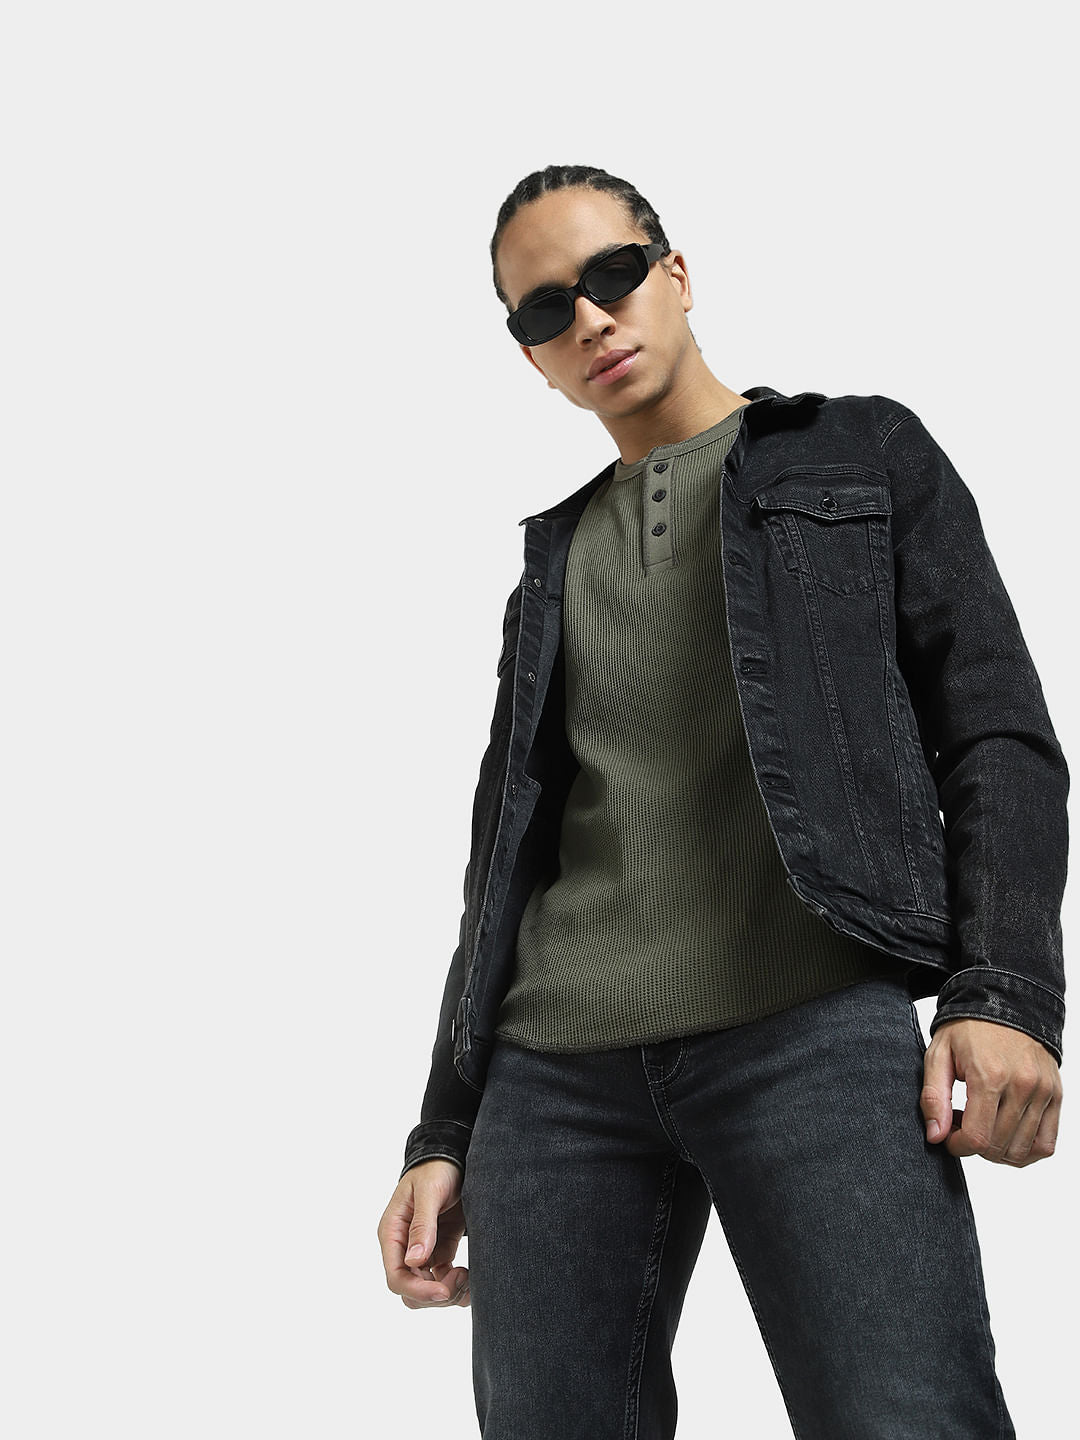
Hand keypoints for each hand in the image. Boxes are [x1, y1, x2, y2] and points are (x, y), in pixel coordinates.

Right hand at [378, 1159, 470, 1308]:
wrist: (454, 1156)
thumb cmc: (436, 1169)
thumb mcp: (429, 1192)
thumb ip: (422, 1224)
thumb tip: (414, 1260)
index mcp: (393, 1233)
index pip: (396, 1277)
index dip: (419, 1290)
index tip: (445, 1290)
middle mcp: (404, 1246)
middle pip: (411, 1291)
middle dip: (435, 1294)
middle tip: (462, 1278)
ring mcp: (422, 1250)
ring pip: (428, 1290)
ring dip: (449, 1293)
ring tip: (470, 1277)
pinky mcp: (440, 1249)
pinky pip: (443, 1279)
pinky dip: (457, 1286)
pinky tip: (472, 1280)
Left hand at [921, 1017, 1062, 1165]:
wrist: (1004, 1003)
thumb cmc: (968, 1028)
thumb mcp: (938, 1055)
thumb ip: (933, 1097)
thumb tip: (936, 1136)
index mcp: (990, 1075)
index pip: (978, 1138)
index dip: (958, 1147)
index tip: (949, 1136)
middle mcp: (1022, 1085)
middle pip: (999, 1147)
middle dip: (975, 1147)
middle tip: (962, 1125)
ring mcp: (1043, 1091)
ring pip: (1023, 1150)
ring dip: (998, 1150)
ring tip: (983, 1125)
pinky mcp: (1055, 1095)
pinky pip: (1046, 1143)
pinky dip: (1026, 1150)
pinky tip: (1006, 1135)